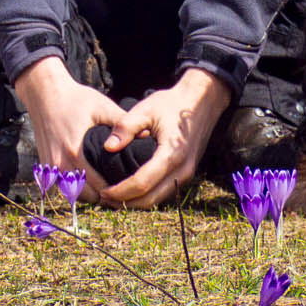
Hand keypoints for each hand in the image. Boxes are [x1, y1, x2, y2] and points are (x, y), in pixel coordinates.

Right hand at [11, 56, 125, 201]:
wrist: (43, 93)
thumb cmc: (74, 98)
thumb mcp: (100, 106)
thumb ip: (122, 121)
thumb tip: (147, 134)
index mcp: (75, 152)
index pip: (98, 185)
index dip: (115, 191)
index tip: (129, 190)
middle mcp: (60, 163)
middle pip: (85, 195)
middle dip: (103, 196)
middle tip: (121, 192)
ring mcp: (50, 165)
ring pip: (71, 193)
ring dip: (87, 194)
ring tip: (106, 189)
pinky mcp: (44, 164)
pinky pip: (60, 185)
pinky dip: (73, 187)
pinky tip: (87, 181)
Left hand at [97, 69, 231, 209]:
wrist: (202, 102)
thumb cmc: (172, 103)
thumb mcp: (146, 109)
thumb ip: (126, 127)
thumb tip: (108, 147)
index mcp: (171, 153)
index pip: (143, 183)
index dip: (120, 191)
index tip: (102, 192)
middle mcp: (182, 169)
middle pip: (151, 198)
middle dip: (125, 202)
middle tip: (104, 199)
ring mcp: (187, 174)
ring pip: (158, 199)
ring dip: (136, 202)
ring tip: (113, 197)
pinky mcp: (186, 174)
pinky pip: (164, 192)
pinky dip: (147, 196)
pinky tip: (130, 191)